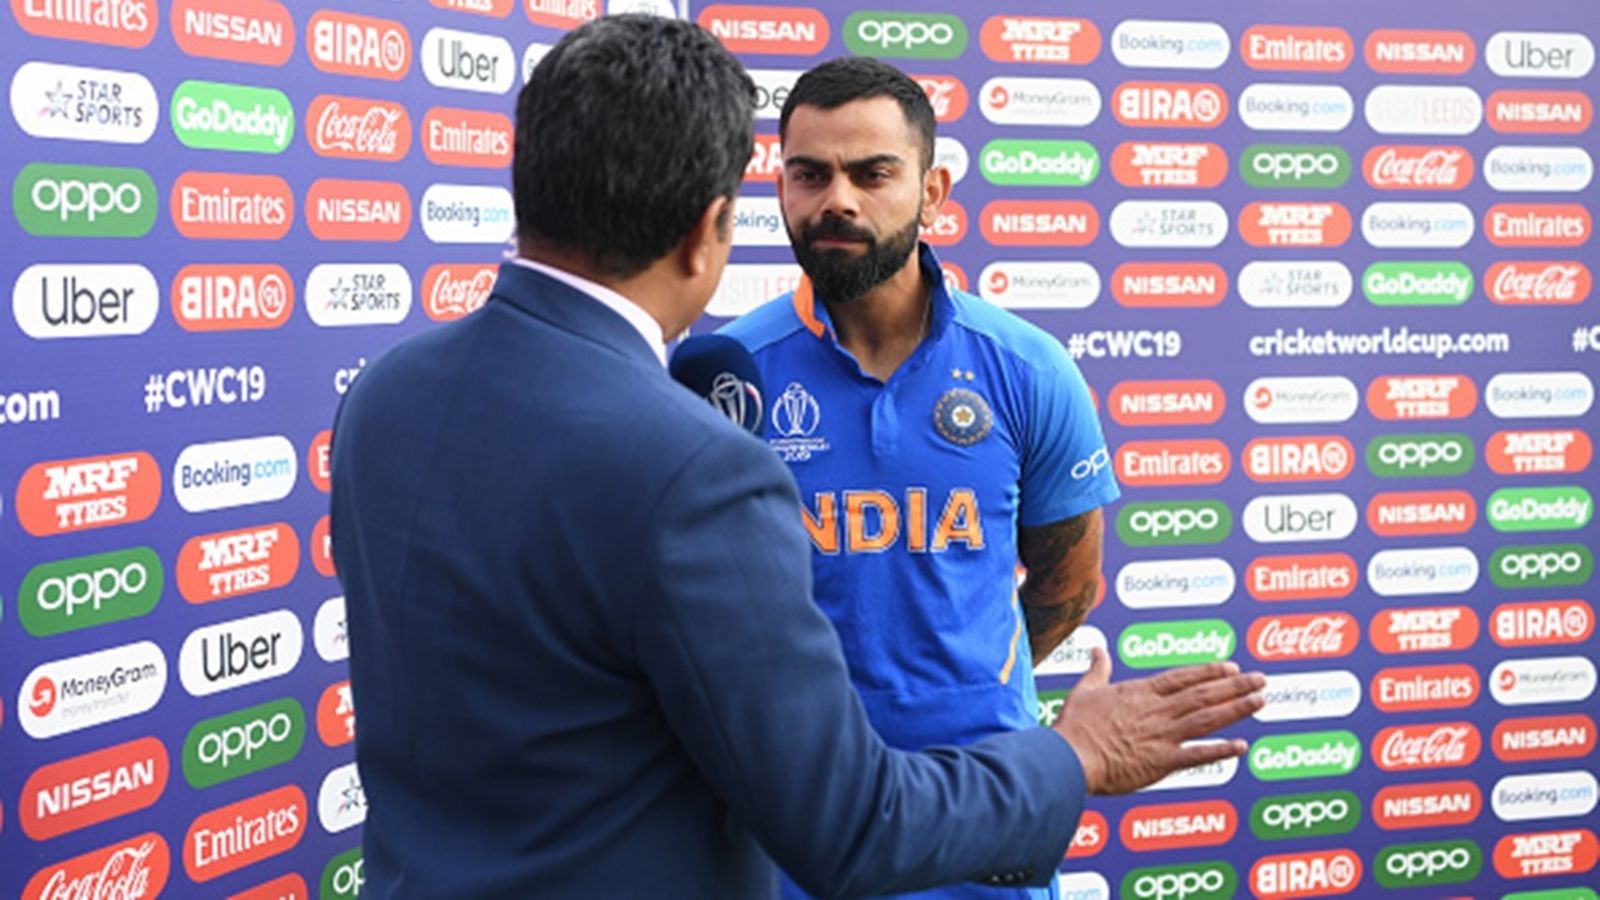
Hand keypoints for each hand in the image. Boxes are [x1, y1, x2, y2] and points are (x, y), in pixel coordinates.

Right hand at [1049, 648, 1263, 794]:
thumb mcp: (1084, 690)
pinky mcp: (1161, 761)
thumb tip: (1097, 649)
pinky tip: (1241, 746)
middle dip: (1235, 685)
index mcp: (1140, 693)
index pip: (1182, 678)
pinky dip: (1220, 750)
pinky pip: (1197, 755)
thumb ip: (1097, 670)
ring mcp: (1162, 735)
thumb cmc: (1074, 726)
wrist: (1070, 756)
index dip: (1209, 672)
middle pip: (1203, 694)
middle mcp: (1157, 711)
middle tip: (1261, 679)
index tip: (1232, 666)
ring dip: (1237, 709)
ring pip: (1207, 718)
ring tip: (1261, 700)